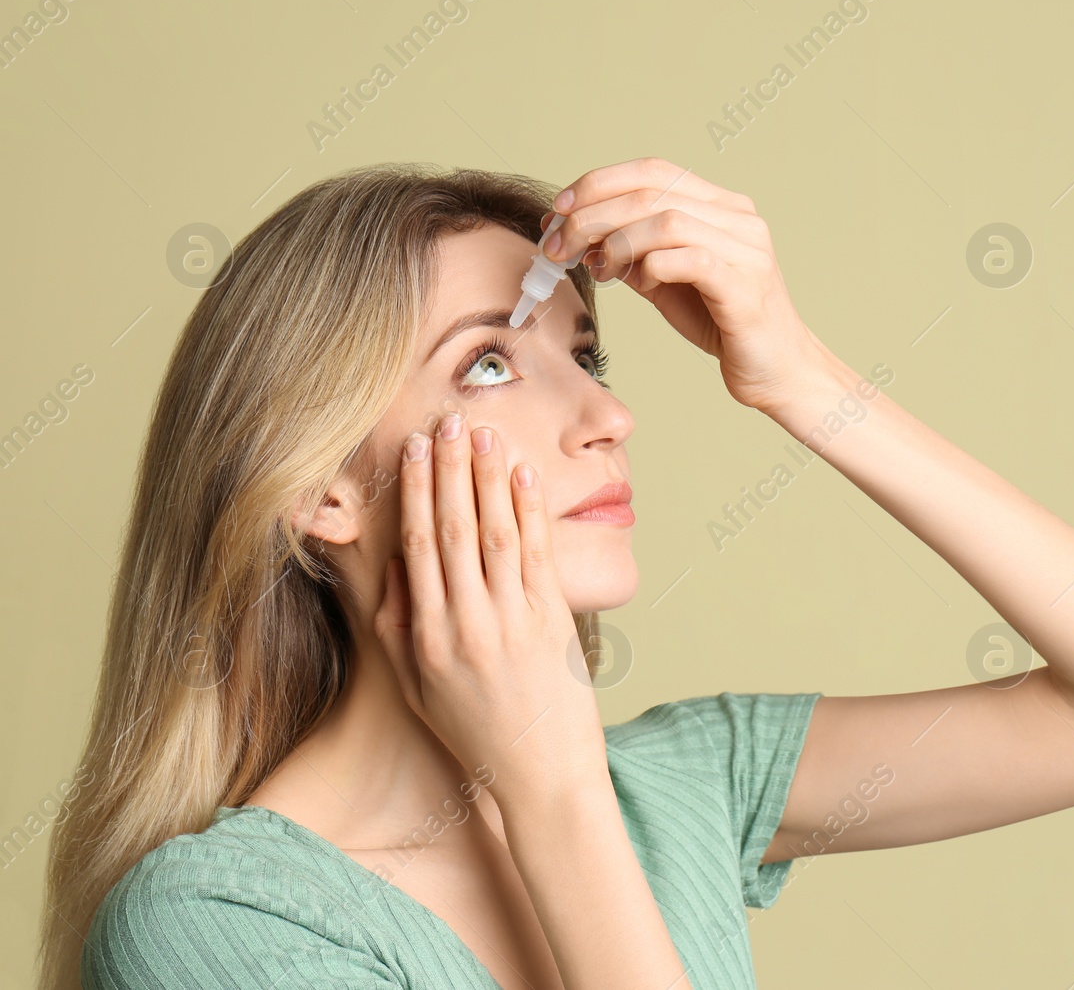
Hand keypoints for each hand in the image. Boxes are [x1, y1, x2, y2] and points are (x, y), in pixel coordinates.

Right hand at [372, 413, 608, 798]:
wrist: (542, 777)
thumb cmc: (476, 733)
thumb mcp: (417, 688)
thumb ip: (397, 626)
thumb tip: (394, 563)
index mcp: (428, 639)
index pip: (417, 548)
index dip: (415, 494)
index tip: (412, 451)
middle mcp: (467, 626)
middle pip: (453, 530)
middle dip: (449, 471)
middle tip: (447, 422)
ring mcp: (512, 623)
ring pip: (496, 534)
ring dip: (490, 479)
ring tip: (485, 435)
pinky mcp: (553, 624)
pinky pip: (539, 556)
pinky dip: (531, 512)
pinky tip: (525, 477)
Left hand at [542, 156, 827, 413]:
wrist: (777, 371)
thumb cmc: (723, 323)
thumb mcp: (665, 280)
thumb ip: (632, 252)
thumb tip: (577, 234)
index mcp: (722, 205)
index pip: (653, 171)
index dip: (599, 183)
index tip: (558, 209)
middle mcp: (739, 218)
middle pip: (651, 192)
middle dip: (591, 215)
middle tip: (557, 245)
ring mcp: (747, 249)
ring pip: (666, 221)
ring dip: (615, 242)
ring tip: (596, 269)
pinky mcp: (745, 285)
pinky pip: (689, 259)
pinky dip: (650, 266)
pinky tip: (636, 283)